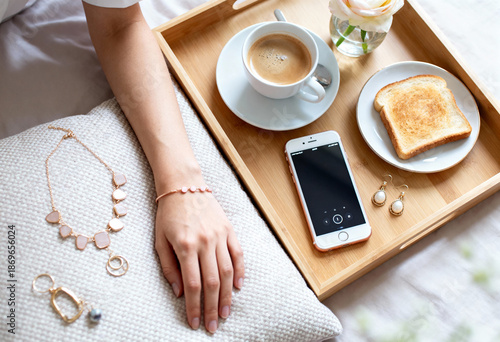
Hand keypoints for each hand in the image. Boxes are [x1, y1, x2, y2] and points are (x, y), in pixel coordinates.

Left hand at [154, 190, 244, 332]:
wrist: (184, 185)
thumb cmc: (168, 214)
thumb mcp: (160, 240)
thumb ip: (169, 267)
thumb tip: (180, 292)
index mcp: (185, 246)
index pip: (193, 285)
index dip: (194, 307)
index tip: (194, 322)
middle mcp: (205, 242)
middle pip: (213, 283)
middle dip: (212, 308)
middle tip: (212, 326)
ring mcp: (220, 235)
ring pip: (228, 272)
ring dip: (227, 296)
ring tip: (225, 313)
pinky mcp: (229, 229)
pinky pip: (238, 254)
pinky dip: (240, 272)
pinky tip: (238, 287)